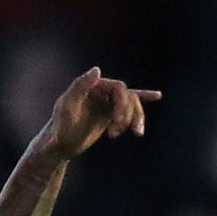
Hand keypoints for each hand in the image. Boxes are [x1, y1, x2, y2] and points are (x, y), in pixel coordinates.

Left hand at [43, 67, 160, 158]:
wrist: (59, 146)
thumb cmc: (61, 128)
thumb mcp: (68, 108)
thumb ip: (80, 87)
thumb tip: (97, 69)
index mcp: (92, 85)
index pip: (119, 88)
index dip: (122, 103)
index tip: (116, 120)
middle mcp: (101, 90)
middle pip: (128, 96)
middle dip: (127, 114)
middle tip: (115, 132)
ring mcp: (106, 101)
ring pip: (131, 104)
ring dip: (134, 119)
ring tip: (127, 134)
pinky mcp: (109, 112)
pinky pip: (129, 105)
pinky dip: (142, 100)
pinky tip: (157, 96)